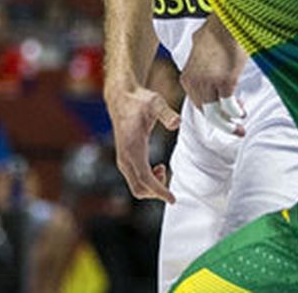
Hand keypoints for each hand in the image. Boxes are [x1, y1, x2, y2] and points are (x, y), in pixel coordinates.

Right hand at [105, 82, 179, 203]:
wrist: (121, 98)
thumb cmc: (140, 101)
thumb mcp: (155, 103)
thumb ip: (166, 113)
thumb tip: (176, 122)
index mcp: (132, 147)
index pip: (145, 178)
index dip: (159, 190)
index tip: (172, 199)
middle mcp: (124, 157)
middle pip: (139, 188)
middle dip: (156, 191)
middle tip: (168, 177)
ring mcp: (122, 159)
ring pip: (136, 186)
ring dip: (152, 186)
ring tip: (162, 169)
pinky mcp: (123, 158)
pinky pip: (134, 179)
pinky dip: (146, 181)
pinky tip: (156, 167)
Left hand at [183, 16, 247, 135]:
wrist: (227, 23)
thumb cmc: (216, 32)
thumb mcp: (197, 46)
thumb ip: (197, 56)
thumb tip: (198, 48)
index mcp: (186, 77)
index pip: (197, 105)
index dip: (212, 112)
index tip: (225, 113)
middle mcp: (194, 83)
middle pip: (206, 113)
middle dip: (222, 123)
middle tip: (237, 129)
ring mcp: (209, 84)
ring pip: (216, 115)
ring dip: (229, 123)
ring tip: (241, 124)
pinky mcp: (225, 83)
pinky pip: (230, 107)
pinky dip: (237, 113)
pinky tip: (243, 112)